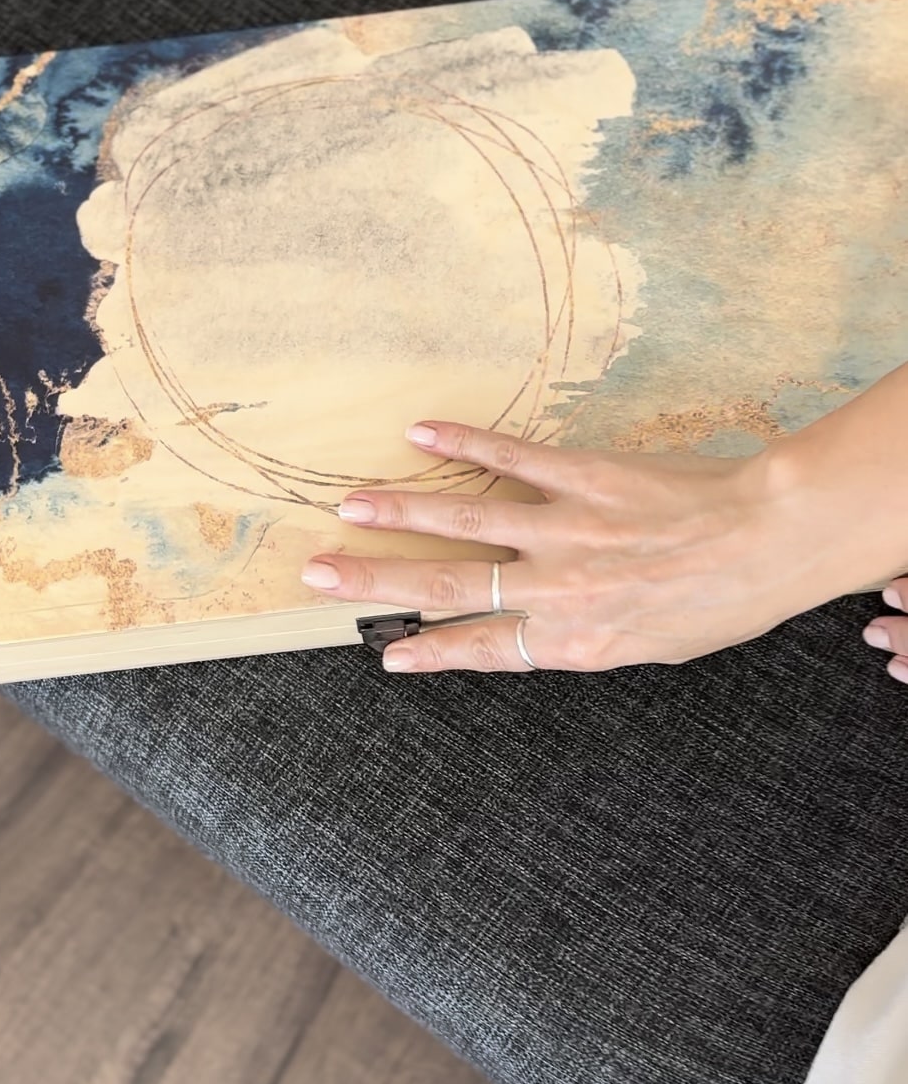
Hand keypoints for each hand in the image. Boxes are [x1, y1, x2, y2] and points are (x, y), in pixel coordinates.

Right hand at [300, 415, 906, 675]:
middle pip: (447, 586)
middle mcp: (556, 589)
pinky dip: (464, 444)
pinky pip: (512, 458)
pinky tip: (422, 433)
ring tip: (349, 507)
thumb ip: (585, 638)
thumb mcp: (649, 646)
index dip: (427, 649)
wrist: (765, 542)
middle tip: (318, 575)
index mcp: (575, 640)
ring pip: (463, 522)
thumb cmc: (720, 603)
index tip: (386, 648)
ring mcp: (564, 529)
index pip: (479, 647)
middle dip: (377, 583)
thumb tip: (539, 634)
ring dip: (399, 514)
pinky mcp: (582, 476)